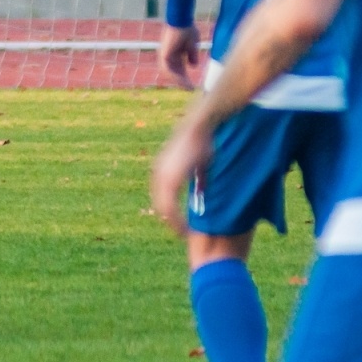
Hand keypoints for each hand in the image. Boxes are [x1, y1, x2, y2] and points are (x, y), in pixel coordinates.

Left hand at [149, 113, 212, 236]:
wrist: (200, 127)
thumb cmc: (203, 141)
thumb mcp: (200, 163)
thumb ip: (199, 178)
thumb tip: (202, 189)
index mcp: (163, 170)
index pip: (161, 196)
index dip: (169, 211)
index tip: (178, 222)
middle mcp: (158, 174)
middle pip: (159, 205)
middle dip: (170, 220)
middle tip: (181, 233)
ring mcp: (163, 177)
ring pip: (163, 210)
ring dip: (173, 224)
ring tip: (183, 234)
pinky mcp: (171, 179)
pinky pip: (170, 207)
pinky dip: (177, 221)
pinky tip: (184, 229)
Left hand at [159, 24, 201, 89]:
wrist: (182, 20)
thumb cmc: (187, 29)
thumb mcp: (192, 45)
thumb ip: (192, 55)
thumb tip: (194, 65)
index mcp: (174, 54)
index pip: (178, 69)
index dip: (185, 78)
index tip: (192, 85)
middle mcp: (168, 56)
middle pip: (174, 73)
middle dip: (182, 81)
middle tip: (190, 88)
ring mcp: (165, 55)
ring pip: (170, 73)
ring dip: (179, 81)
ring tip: (188, 87)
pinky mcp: (164, 54)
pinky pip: (168, 69)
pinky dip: (175, 76)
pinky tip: (184, 80)